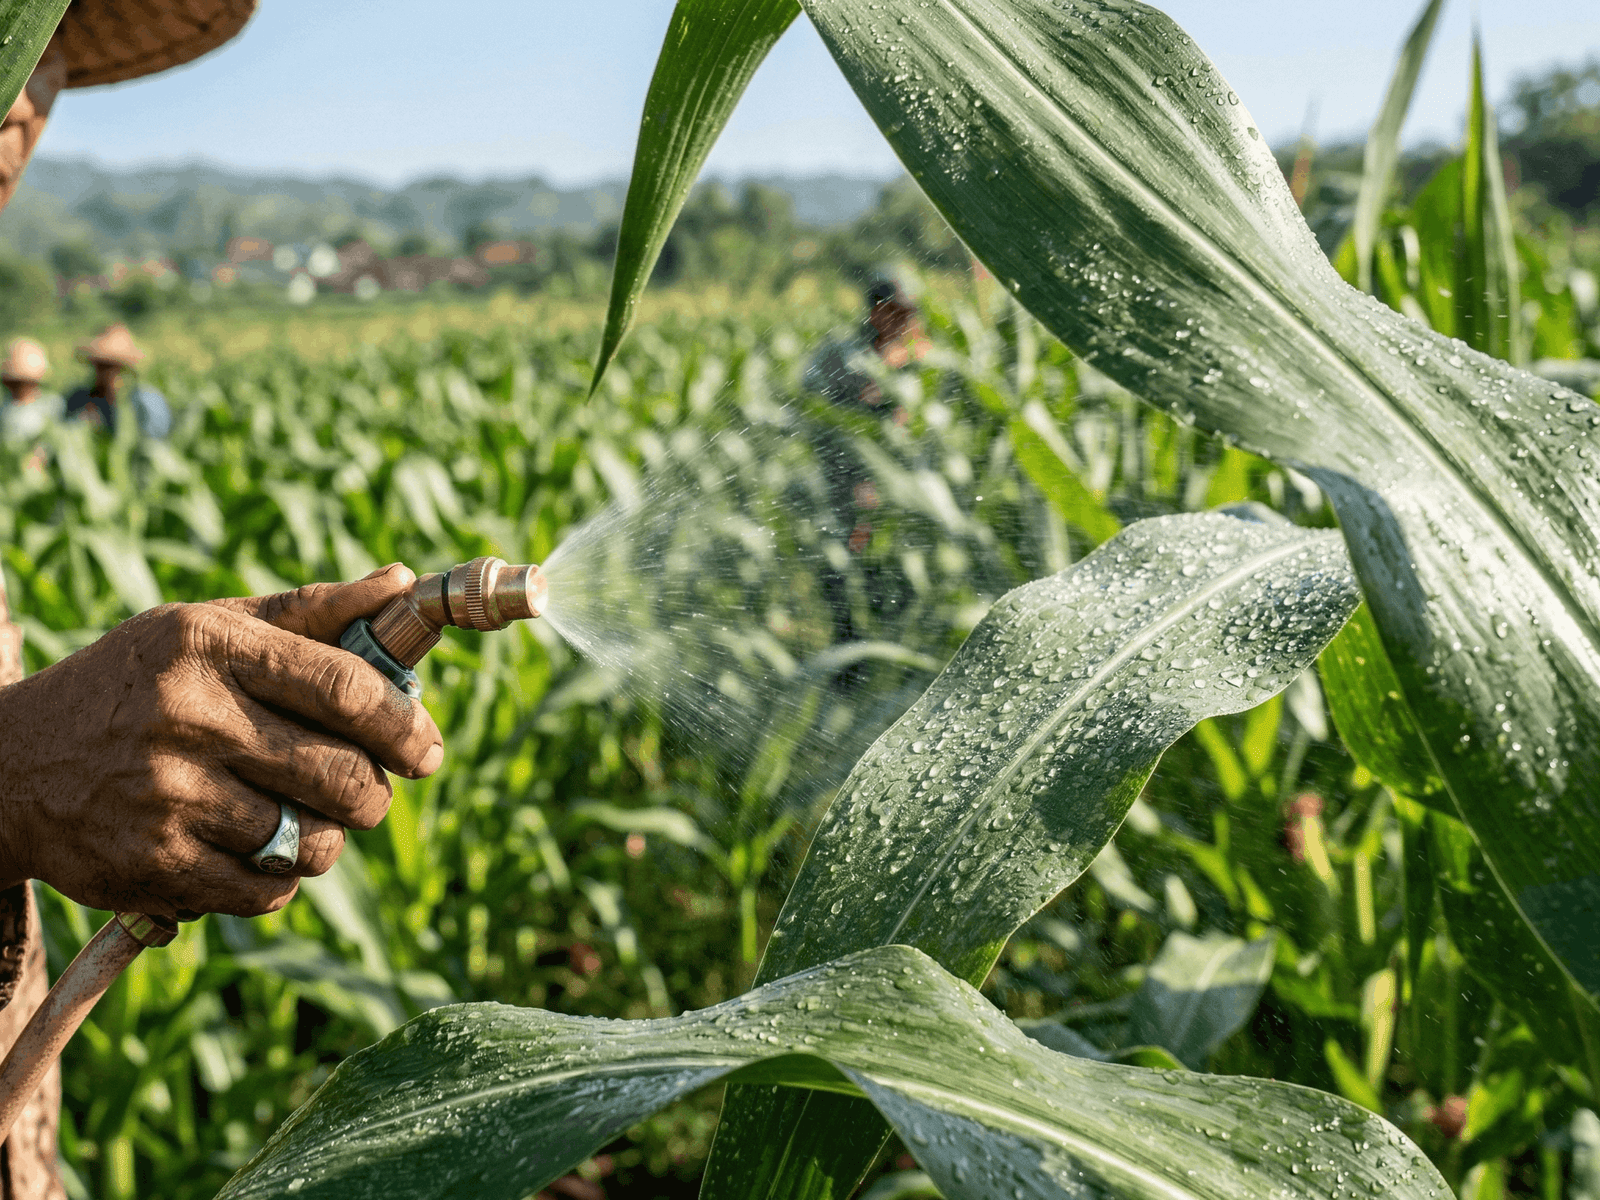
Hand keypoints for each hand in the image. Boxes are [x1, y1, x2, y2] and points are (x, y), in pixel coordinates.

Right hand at [0, 565, 443, 916]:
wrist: (10, 768)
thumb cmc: (135, 687)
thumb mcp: (207, 630)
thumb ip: (310, 613)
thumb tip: (403, 584)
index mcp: (208, 647)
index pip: (343, 686)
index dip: (403, 723)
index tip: (427, 748)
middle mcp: (187, 717)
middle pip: (341, 774)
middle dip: (374, 792)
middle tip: (368, 790)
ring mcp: (167, 795)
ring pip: (312, 841)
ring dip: (328, 839)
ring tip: (306, 820)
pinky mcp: (153, 865)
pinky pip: (268, 890)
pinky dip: (279, 880)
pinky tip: (255, 851)